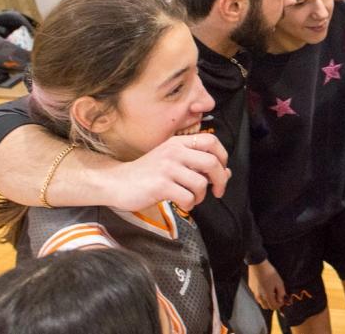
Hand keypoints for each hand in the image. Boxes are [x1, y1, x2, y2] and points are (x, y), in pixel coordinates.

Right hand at [106, 133, 230, 211]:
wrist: (117, 182)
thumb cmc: (148, 174)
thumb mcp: (173, 162)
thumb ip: (198, 165)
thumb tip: (227, 173)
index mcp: (178, 143)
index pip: (211, 140)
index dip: (223, 155)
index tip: (223, 169)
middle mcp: (174, 151)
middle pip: (212, 162)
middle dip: (220, 180)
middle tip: (218, 191)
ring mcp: (166, 168)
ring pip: (201, 183)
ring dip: (201, 196)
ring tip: (192, 198)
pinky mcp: (160, 185)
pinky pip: (188, 198)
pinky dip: (189, 205)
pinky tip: (182, 204)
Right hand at [249, 261, 285, 310]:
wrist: (258, 264)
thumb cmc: (269, 273)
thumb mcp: (279, 282)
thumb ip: (281, 293)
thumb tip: (281, 300)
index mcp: (267, 296)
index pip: (273, 307)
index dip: (279, 305)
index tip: (282, 300)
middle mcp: (259, 297)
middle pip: (266, 306)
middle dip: (272, 304)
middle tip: (276, 297)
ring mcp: (254, 293)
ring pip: (261, 301)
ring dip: (266, 300)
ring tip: (271, 291)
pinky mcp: (251, 288)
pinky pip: (257, 295)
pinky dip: (262, 294)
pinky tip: (265, 286)